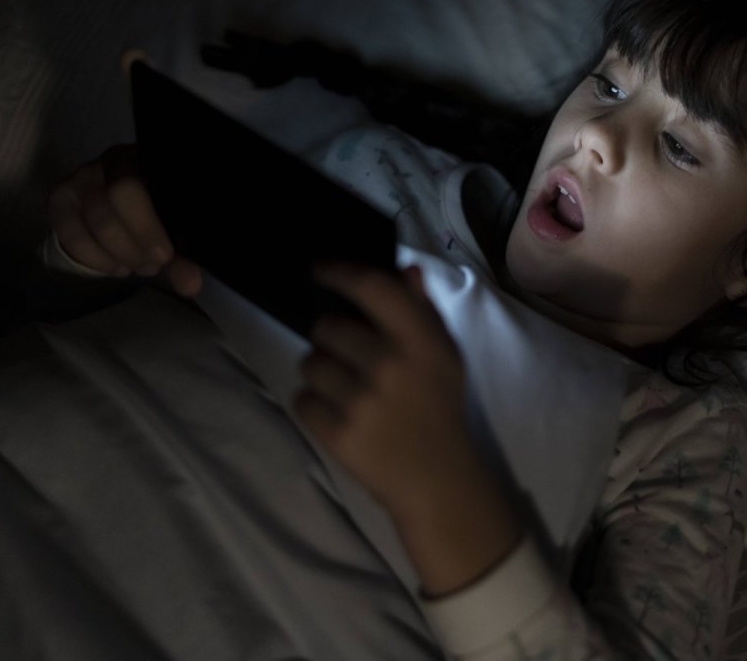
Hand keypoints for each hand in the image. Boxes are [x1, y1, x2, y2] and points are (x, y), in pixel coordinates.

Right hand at [46, 144, 202, 296]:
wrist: (130, 201)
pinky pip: (68, 232)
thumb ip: (185, 256)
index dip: (146, 227)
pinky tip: (116, 267)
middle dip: (132, 244)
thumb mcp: (175, 229)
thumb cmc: (161, 210)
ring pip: (92, 218)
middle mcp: (111, 162)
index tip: (164, 257)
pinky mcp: (62, 199)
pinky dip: (93, 258)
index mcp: (146, 161)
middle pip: (111, 202)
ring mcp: (82, 178)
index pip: (134, 188)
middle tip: (152, 265)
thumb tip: (190, 286)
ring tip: (137, 267)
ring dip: (116, 253)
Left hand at [297, 263, 523, 594]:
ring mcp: (361, 402)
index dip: (339, 272)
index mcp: (420, 341)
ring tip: (346, 389)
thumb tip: (405, 270)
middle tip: (348, 355)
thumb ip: (423, 311)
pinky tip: (340, 415)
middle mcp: (389, 365)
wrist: (437, 477)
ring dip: (321, 373)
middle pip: (327, 328)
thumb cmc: (439, 407)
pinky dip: (315, 406)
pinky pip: (302, 400)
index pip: (371, 289)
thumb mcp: (444, 355)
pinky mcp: (338, 434)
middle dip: (330, 337)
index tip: (319, 269)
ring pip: (310, 364)